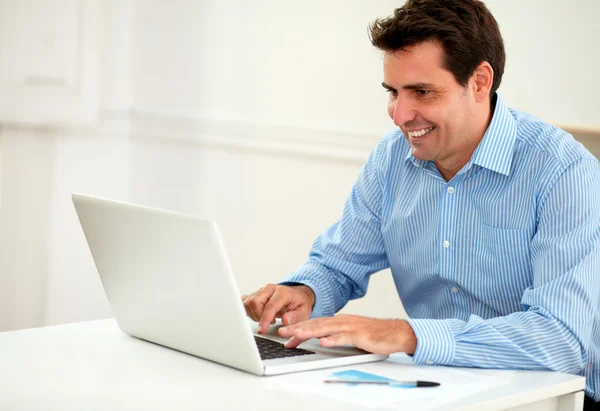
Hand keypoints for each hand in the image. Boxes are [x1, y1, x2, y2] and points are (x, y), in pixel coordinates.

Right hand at [241, 284, 315, 333]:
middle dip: (257, 316)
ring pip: (248, 302)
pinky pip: (245, 300)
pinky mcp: (256, 294)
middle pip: (254, 301)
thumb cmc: (300, 303)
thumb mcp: (304, 312)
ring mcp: (262, 290)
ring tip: (265, 319)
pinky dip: (247, 310)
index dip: (264, 319)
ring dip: (253, 314)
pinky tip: (255, 315)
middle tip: (267, 323)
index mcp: (282, 292)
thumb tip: (285, 321)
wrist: (298, 295)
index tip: (262, 330)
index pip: (269, 306)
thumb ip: (296, 317)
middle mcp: (270, 289)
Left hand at [277, 314, 416, 354]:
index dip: (298, 329)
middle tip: (282, 333)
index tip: (285, 335)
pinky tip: (324, 342)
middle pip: (316, 324)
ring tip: (296, 335)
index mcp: (339, 321)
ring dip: (310, 332)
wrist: (395, 332)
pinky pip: (344, 337)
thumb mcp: (350, 334)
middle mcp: (342, 322)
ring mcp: (351, 327)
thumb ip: (335, 335)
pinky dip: (333, 339)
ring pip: (326, 329)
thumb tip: (319, 339)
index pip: (314, 324)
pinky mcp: (360, 335)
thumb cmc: (373, 334)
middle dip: (297, 328)